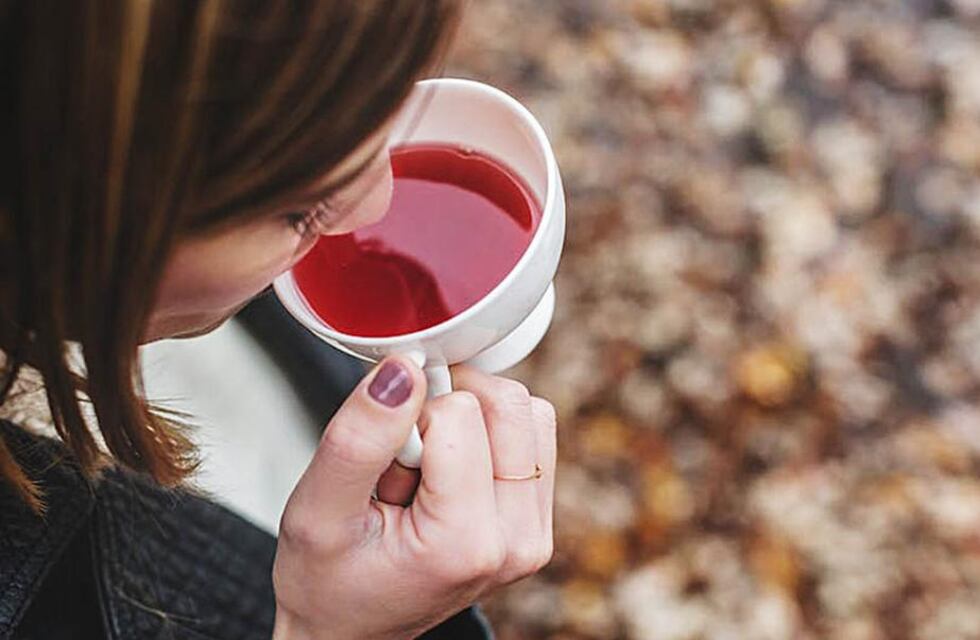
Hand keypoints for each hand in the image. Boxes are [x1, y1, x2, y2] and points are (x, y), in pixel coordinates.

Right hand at [272, 357, 556, 639]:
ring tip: (426, 473)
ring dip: (470, 422)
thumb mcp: (317, 509)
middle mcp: (516, 541)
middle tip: (405, 467)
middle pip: (507, 405)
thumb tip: (403, 369)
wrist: (349, 628)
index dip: (410, 420)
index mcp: (465, 543)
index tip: (387, 465)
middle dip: (445, 414)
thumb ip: (359, 436)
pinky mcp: (537, 521)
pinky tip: (449, 472)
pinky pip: (533, 435)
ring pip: (527, 413)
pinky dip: (489, 434)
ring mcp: (534, 534)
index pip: (458, 412)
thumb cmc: (328, 581)